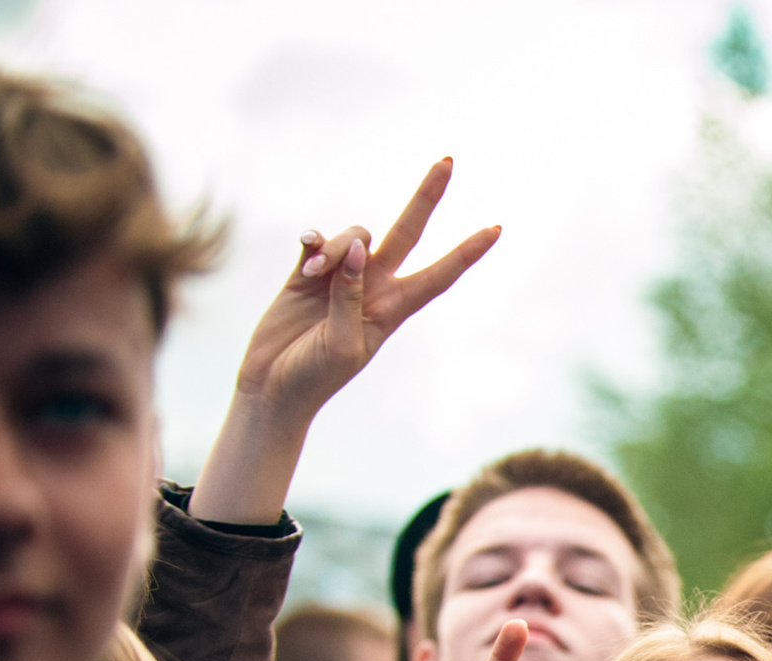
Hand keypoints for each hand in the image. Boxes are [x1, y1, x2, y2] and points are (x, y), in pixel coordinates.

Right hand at [192, 160, 497, 525]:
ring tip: (314, 276)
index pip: (440, 274)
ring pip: (354, 235)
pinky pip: (316, 238)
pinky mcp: (305, 273)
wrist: (274, 387)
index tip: (497, 228)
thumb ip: (351, 295)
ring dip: (337, 246)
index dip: (467, 252)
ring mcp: (340, 277)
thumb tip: (358, 249)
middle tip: (448, 161)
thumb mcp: (344, 343)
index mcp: (394, 309)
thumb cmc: (316, 376)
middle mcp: (373, 287)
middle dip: (426, 197)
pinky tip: (305, 257)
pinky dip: (312, 242)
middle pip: (407, 232)